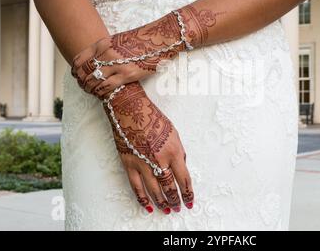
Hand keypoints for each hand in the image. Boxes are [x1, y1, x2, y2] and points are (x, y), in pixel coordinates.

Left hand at [71, 12, 186, 98]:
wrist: (159, 39)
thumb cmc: (140, 40)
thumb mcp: (117, 40)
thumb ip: (105, 49)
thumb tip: (97, 60)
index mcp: (102, 44)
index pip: (79, 60)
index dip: (75, 71)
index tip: (77, 77)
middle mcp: (106, 53)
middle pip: (84, 72)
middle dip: (82, 82)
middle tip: (85, 87)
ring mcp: (116, 64)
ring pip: (93, 81)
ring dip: (90, 89)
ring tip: (93, 92)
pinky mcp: (127, 74)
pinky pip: (107, 87)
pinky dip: (101, 92)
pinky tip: (103, 95)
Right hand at [104, 82, 193, 213]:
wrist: (131, 110)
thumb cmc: (153, 118)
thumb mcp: (174, 133)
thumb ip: (178, 152)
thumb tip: (180, 167)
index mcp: (173, 152)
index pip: (184, 179)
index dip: (188, 193)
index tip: (190, 201)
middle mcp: (159, 160)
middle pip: (169, 187)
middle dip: (175, 200)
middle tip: (178, 208)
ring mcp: (143, 163)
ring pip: (154, 190)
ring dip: (161, 202)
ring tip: (166, 210)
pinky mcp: (129, 164)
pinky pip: (136, 186)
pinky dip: (142, 198)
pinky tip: (148, 206)